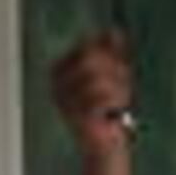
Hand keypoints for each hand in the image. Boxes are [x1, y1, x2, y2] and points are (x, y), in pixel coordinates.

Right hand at [48, 31, 136, 153]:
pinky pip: (101, 98)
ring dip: (116, 91)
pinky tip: (112, 112)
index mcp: (60, 68)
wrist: (107, 143)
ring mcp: (62, 99)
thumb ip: (112, 51)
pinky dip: (113, 103)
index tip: (117, 74)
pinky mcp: (74, 115)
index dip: (111, 58)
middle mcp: (56, 82)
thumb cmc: (108, 109)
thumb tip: (114, 30)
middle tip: (119, 90)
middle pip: (91, 59)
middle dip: (114, 73)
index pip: (89, 47)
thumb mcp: (113, 73)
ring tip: (116, 104)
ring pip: (99, 78)